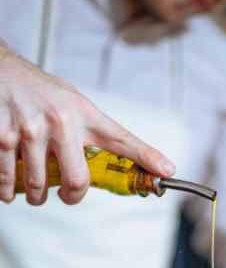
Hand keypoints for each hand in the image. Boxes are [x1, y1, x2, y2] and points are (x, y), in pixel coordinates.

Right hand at [0, 43, 175, 204]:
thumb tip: (115, 162)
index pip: (123, 139)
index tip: (167, 171)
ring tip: (36, 190)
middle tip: (67, 195)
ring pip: (38, 186)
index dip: (148, 157)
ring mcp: (30, 130)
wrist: (2, 70)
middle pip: (77, 181)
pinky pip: (7, 180)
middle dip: (71, 196)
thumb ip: (91, 132)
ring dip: (37, 197)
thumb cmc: (41, 92)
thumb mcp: (74, 104)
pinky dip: (8, 191)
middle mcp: (61, 121)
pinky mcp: (3, 136)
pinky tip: (12, 187)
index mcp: (84, 113)